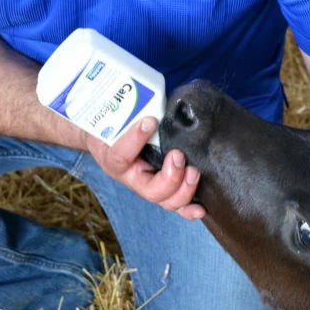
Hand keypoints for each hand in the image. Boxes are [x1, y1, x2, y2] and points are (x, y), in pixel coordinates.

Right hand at [86, 117, 205, 219]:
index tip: (148, 121)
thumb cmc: (115, 124)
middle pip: (151, 190)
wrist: (109, 136)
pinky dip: (189, 210)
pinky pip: (177, 205)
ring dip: (183, 189)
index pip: (120, 156)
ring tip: (194, 172)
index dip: (134, 141)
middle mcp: (132, 178)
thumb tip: (151, 100)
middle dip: (170, 177)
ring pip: (166, 201)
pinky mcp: (164, 189)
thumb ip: (129, 110)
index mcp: (114, 159)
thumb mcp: (113, 116)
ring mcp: (149, 186)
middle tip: (178, 155)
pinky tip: (201, 208)